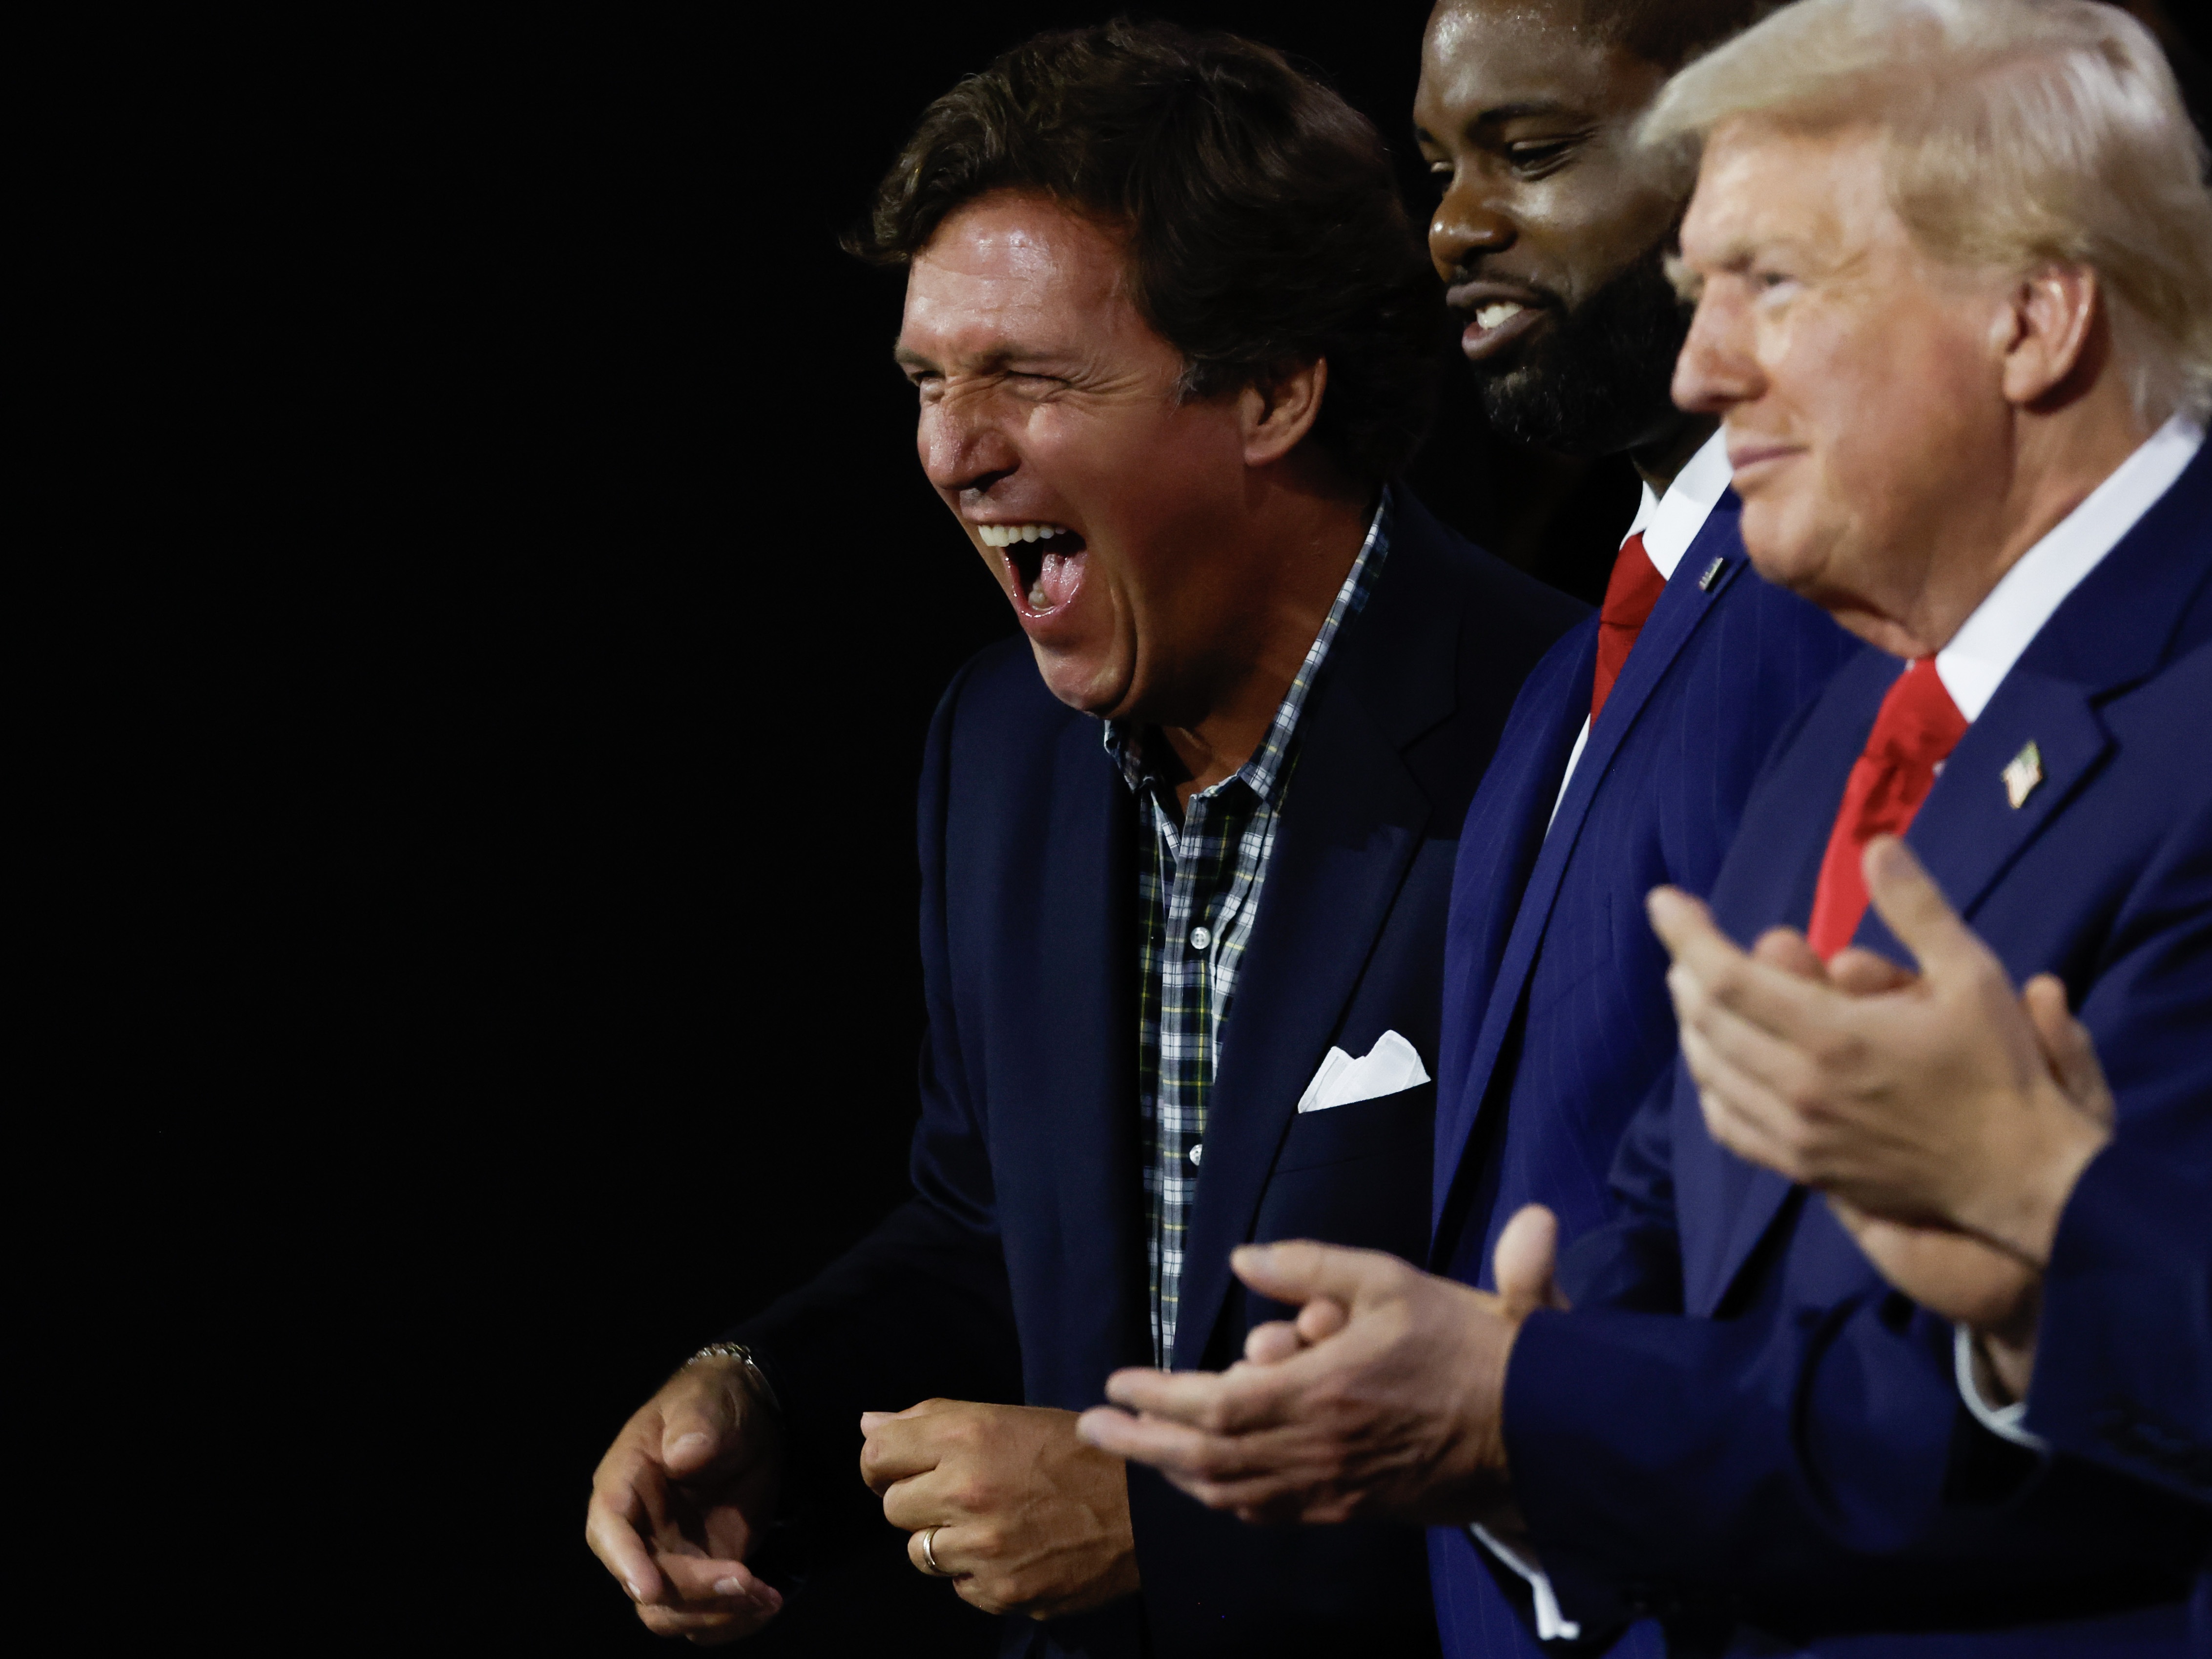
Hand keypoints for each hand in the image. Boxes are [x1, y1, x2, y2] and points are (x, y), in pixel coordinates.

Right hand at [585, 1357, 784, 1644]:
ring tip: (768, 1598)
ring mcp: (668, 1558)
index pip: (609, 1531)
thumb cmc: (713, 1404)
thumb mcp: (706, 1403)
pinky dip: (734, 1621)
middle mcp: (638, 1532)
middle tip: (747, 1581)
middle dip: (695, 1593)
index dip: (624, 1563)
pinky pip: (704, 1615)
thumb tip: (684, 1455)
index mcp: (623, 1484)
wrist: (744, 1422)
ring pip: (673, 1613)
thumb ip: (694, 1426)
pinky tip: (768, 1603)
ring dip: (718, 1615)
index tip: (650, 1589)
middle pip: (648, 1586)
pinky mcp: (701, 1573)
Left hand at [858, 1400, 1137, 1619]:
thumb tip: (866, 1423)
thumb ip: (932, 1419)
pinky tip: (1013, 1549)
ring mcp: (982, 1549)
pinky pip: (959, 1586)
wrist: (1145, 1510)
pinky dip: (977, 1572)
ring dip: (944, 1540)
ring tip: (990, 1523)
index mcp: (966, 1436)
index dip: (883, 1460)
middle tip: (958, 1494)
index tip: (901, 1466)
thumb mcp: (1007, 1418)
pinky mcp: (1000, 1592)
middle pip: (892, 1507)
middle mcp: (966, 1491)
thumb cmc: (1076, 1453)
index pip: (876, 1453)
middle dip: (918, 1501)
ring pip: (919, 1553)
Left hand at [1076, 1212, 1565, 1527]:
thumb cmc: (1466, 1345)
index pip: (1213, 1406)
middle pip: (1205, 1459)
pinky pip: (1272, 1511)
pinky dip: (1227, 1497)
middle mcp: (1317, 1448)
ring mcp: (1334, 1487)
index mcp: (1321, 1391)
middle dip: (1140, 1444)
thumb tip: (1242, 1260)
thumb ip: (1311, 1265)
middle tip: (1093, 1427)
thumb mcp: (1390, 1279)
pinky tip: (1208, 1481)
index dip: (1156, 1400)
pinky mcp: (1354, 1507)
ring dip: (1175, 1472)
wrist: (1535, 1427)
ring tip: (1138, 1449)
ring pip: (1232, 1493)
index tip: (1116, 1384)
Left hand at [1646, 835, 2113, 1265]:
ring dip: (1693, 1026)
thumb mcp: (1974, 974)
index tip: (1663, 900)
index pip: (1724, 977)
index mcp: (1833, 1037)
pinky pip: (1731, 1125)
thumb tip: (1876, 845)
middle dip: (1686, 972)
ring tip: (1694, 991)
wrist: (2027, 1179)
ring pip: (1710, 1074)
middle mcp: (1800, 1089)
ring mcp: (1798, 1136)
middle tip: (1688, 941)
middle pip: (1706, 1022)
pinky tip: (1717, 1063)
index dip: (1685, 933)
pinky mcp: (1806, 1170)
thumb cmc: (2002, 1072)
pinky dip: (1711, 1085)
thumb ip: (1918, 907)